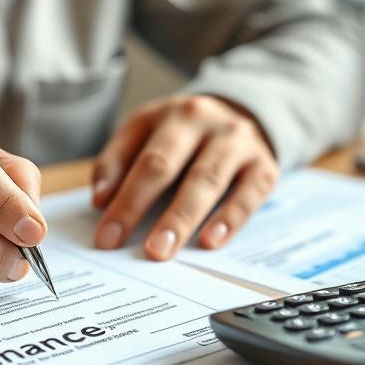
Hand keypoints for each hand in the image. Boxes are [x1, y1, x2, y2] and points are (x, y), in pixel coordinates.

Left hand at [91, 94, 277, 259]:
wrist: (244, 114)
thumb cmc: (184, 135)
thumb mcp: (146, 133)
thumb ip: (118, 162)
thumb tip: (100, 200)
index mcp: (168, 115)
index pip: (141, 160)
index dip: (123, 200)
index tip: (106, 237)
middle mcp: (203, 121)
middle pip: (167, 165)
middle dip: (144, 207)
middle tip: (128, 245)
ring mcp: (237, 141)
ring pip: (207, 180)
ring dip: (182, 218)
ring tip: (163, 249)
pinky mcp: (264, 165)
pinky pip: (249, 193)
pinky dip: (230, 218)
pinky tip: (211, 241)